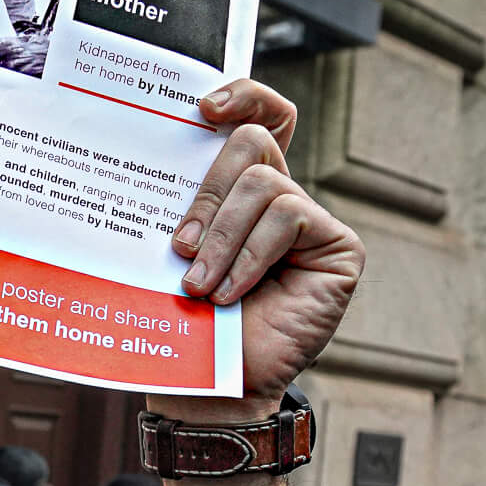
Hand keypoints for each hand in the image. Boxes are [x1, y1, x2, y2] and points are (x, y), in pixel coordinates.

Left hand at [158, 79, 362, 414]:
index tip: (201, 109)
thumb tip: (147, 153)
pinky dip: (251, 253)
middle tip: (179, 247)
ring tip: (200, 285)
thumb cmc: (185, 325)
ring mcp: (312, 223)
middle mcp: (280, 200)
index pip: (258, 120)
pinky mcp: (338, 248)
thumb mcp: (172, 254)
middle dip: (207, 193)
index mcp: (240, 194)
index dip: (242, 97)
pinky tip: (233, 291)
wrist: (209, 389)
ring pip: (264, 184)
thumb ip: (180, 205)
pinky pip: (289, 216)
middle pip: (250, 145)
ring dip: (222, 237)